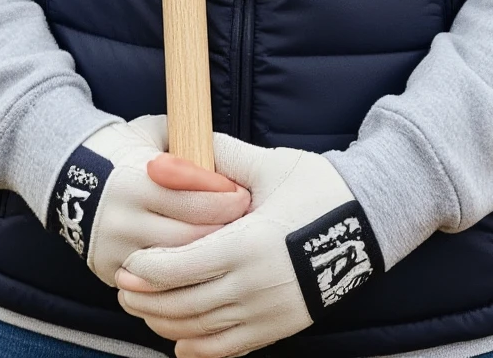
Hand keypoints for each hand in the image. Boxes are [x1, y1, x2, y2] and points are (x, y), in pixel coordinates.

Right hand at [50, 114, 250, 287]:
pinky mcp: (110, 270)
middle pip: (187, 237)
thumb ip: (185, 138)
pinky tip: (200, 266)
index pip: (191, 199)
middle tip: (247, 224)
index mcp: (136, 181)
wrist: (65, 173)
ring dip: (204, 256)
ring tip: (229, 246)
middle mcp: (124, 219)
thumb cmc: (120, 147)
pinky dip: (178, 275)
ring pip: (173, 266)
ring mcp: (115, 249)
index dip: (223, 199)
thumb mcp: (150, 132)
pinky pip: (152, 282)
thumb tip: (228, 154)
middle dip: (222, 231)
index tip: (244, 195)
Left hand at [117, 133, 382, 357]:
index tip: (128, 264)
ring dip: (167, 324)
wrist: (370, 223)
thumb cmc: (318, 189)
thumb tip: (173, 154)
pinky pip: (230, 348)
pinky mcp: (280, 327)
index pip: (182, 268)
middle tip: (122, 289)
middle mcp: (255, 286)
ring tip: (143, 310)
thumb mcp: (270, 167)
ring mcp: (268, 312)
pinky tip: (179, 342)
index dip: (149, 271)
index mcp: (248, 245)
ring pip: (203, 331)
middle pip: (185, 305)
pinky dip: (200, 349)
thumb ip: (222, 159)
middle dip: (147, 300)